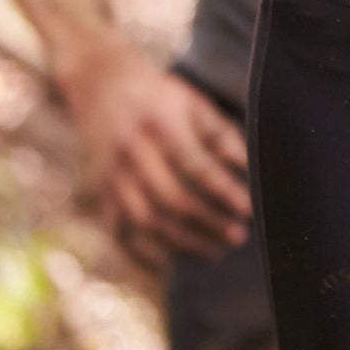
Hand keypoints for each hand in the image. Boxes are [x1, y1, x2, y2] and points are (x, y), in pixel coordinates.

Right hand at [61, 45, 251, 272]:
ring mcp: (111, 176)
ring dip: (181, 243)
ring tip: (214, 253)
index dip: (223, 191)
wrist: (100, 86)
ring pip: (144, 221)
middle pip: (170, 199)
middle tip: (238, 237)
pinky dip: (140, 253)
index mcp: (160, 126)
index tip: (249, 210)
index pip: (195, 166)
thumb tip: (250, 169)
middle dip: (207, 224)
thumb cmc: (160, 97)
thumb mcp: (194, 103)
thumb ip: (222, 136)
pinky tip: (167, 263)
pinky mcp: (99, 192)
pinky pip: (117, 231)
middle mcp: (132, 154)